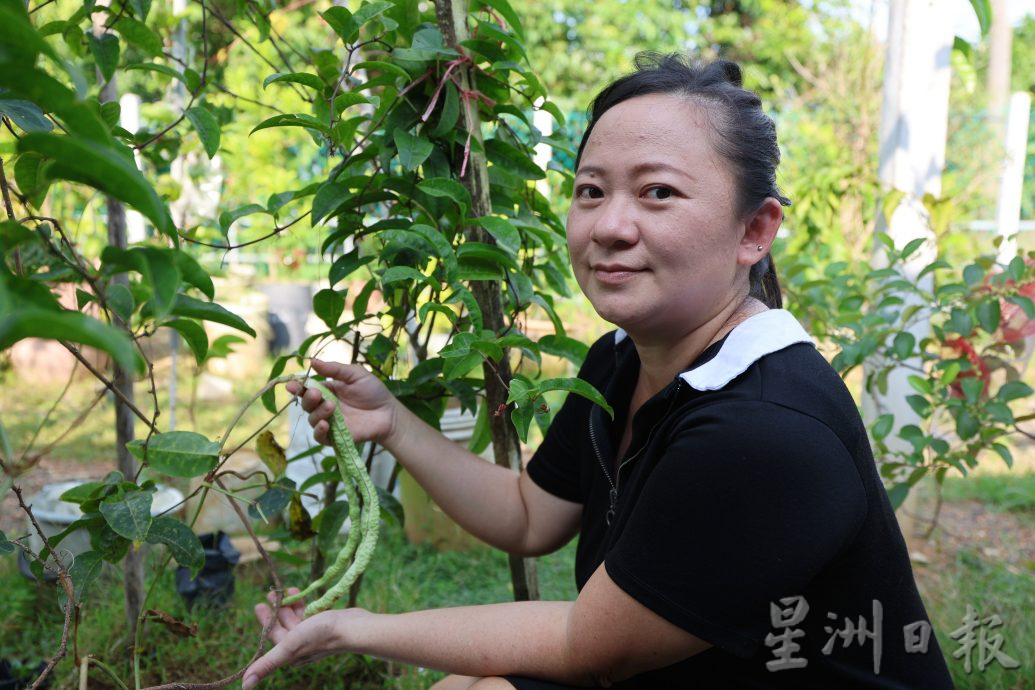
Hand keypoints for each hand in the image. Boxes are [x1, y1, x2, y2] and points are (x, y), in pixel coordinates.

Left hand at [242, 588, 358, 688]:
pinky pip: (308, 613)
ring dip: (288, 604)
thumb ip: (267, 663)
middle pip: (283, 626)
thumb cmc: (320, 635)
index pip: (273, 636)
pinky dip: (301, 603)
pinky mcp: (323, 624)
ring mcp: (312, 634)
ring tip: (285, 589)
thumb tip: (245, 686)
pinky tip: (298, 592)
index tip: (259, 605)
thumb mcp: (289, 646)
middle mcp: (300, 646)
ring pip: (295, 617)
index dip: (265, 621)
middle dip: (276, 610)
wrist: (351, 627)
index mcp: (290, 653)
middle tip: (270, 593)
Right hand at [288, 359, 396, 446]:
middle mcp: (324, 406)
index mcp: (327, 390)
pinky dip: (319, 431)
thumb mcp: (355, 375)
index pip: (306, 388)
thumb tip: (312, 360)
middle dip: (308, 398)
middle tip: (317, 394)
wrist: (388, 413)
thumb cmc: (373, 392)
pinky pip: (320, 437)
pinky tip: (326, 424)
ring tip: (331, 407)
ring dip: (317, 413)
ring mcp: (329, 422)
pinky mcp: (335, 437)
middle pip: (306, 404)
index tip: (291, 385)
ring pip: (312, 420)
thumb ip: (335, 369)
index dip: (297, 387)